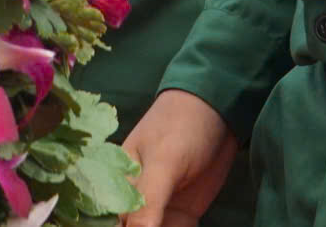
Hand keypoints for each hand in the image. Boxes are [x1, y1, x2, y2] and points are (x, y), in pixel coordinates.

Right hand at [121, 90, 238, 226]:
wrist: (221, 110)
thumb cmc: (182, 126)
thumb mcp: (164, 162)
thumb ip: (147, 203)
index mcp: (113, 184)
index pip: (103, 221)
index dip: (111, 226)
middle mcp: (129, 202)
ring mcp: (156, 211)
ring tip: (177, 226)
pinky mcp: (180, 217)